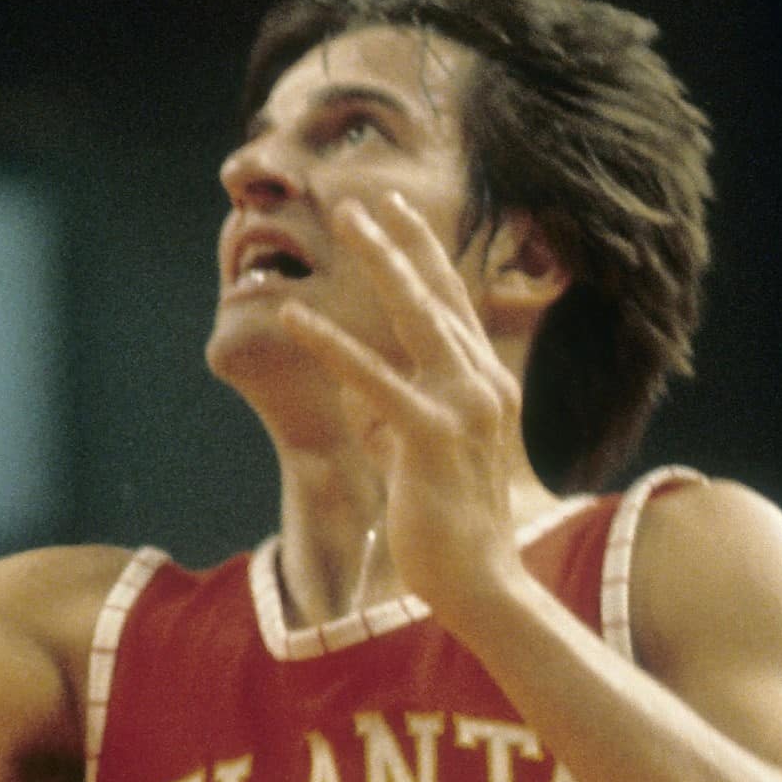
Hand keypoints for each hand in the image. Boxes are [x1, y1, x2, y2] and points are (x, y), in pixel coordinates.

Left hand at [277, 192, 529, 625]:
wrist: (482, 584)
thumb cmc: (450, 528)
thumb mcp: (425, 460)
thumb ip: (399, 424)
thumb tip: (367, 406)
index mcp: (489, 387)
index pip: (453, 307)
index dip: (426, 257)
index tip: (400, 214)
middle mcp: (484, 385)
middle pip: (439, 294)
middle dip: (401, 241)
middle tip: (366, 198)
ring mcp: (464, 407)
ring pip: (416, 316)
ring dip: (379, 262)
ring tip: (343, 221)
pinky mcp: (432, 436)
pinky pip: (373, 378)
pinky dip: (330, 343)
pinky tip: (293, 317)